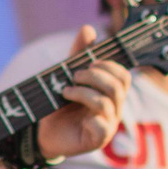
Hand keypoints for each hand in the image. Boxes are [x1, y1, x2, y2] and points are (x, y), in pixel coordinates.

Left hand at [35, 26, 131, 160]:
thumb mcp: (67, 76)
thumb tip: (88, 28)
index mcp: (111, 92)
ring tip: (65, 91)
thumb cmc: (61, 104)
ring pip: (106, 103)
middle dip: (95, 77)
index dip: (108, 66)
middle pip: (118, 87)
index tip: (88, 63)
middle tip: (74, 76)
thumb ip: (78, 54)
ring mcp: (108, 124)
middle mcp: (114, 107)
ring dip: (83, 93)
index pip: (123, 75)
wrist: (44, 132)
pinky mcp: (97, 139)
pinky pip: (102, 127)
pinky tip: (79, 117)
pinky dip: (90, 119)